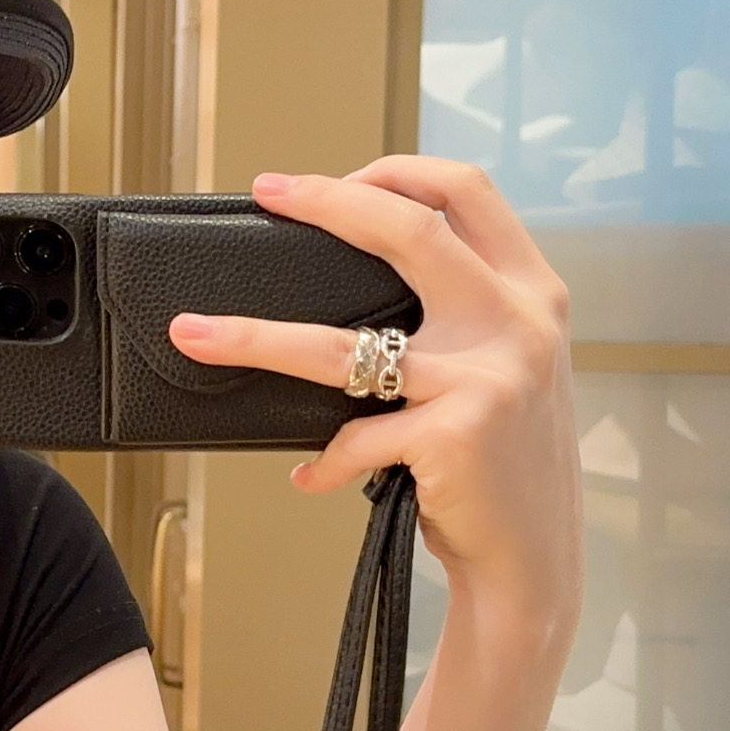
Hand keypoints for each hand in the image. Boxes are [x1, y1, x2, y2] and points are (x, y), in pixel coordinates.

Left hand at [167, 158, 581, 622]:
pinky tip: (312, 476)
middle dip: (326, 201)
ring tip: (194, 334)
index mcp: (531, 290)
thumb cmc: (503, 459)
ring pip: (341, 346)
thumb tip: (347, 273)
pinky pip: (355, 437)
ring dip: (254, 339)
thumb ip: (461, 312)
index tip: (325, 180)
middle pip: (407, 231)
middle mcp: (518, 321)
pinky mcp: (455, 435)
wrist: (535, 560)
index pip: (466, 191)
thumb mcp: (506, 364)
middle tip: (266, 192)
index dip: (393, 170)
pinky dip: (326, 461)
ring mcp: (488, 377)